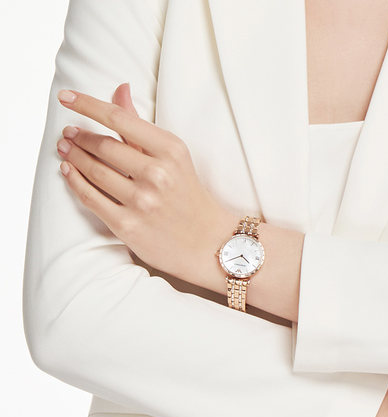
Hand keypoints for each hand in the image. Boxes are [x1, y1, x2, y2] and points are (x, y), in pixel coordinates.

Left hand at [56, 84, 235, 282]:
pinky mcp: (129, 226)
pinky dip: (74, 182)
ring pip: (94, 171)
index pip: (121, 119)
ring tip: (64, 148)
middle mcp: (157, 174)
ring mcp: (142, 202)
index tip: (66, 97)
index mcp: (171, 151)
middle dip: (79, 136)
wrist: (207, 240)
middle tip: (68, 133)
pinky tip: (67, 171)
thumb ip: (142, 125)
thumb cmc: (189, 194)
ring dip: (73, 156)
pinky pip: (91, 199)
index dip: (89, 105)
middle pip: (104, 145)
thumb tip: (119, 89)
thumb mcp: (174, 156)